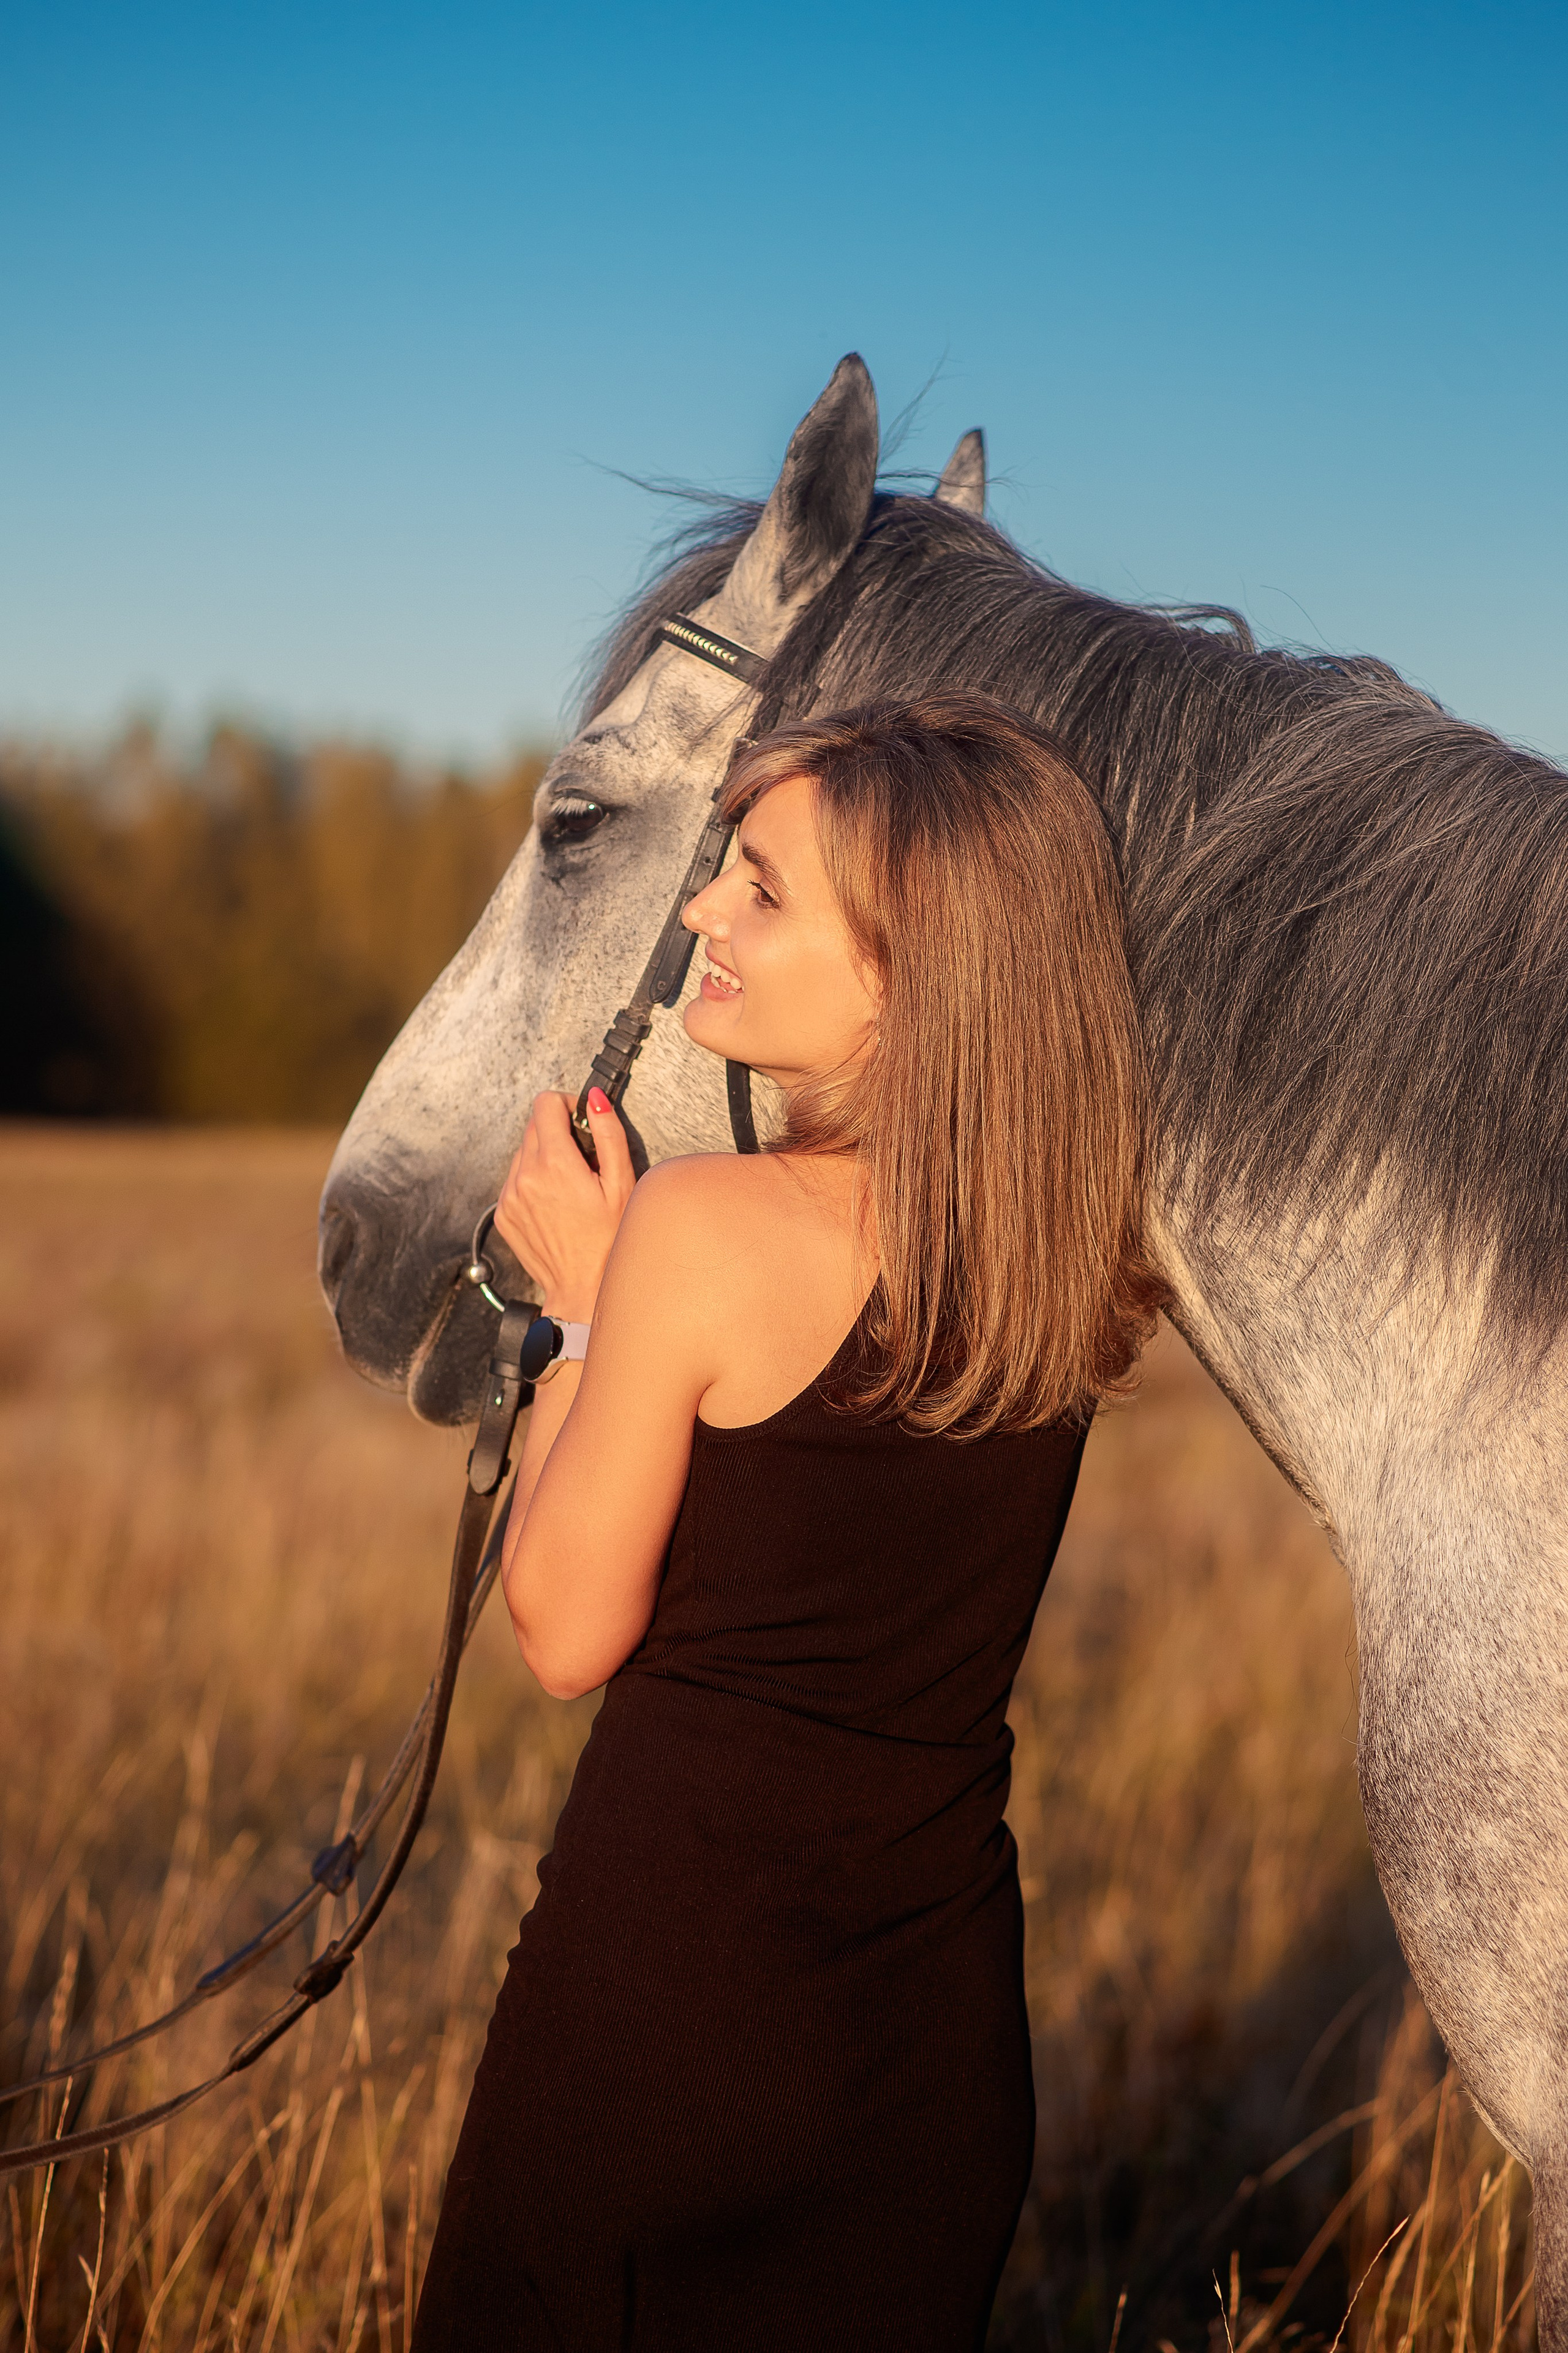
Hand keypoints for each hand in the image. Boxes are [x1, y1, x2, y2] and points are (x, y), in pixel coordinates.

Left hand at [494, 1090, 635, 1322]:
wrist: (581, 1289)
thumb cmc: (607, 1243)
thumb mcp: (622, 1184)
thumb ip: (608, 1135)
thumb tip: (595, 1101)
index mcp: (555, 1164)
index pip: (546, 1104)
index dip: (568, 1104)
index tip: (582, 1121)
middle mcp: (525, 1176)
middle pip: (534, 1125)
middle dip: (559, 1131)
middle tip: (583, 1158)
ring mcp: (510, 1195)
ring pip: (523, 1151)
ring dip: (545, 1156)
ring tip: (570, 1184)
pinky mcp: (504, 1212)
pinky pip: (515, 1178)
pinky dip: (533, 1180)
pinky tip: (555, 1201)